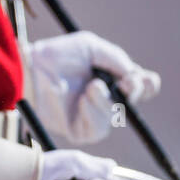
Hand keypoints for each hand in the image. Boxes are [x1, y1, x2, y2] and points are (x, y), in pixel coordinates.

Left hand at [25, 31, 160, 144]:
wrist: (32, 70)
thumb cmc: (58, 56)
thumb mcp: (91, 48)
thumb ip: (116, 59)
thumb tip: (135, 76)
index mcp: (112, 78)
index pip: (139, 86)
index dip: (147, 84)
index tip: (143, 78)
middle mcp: (104, 98)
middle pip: (133, 104)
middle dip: (134, 93)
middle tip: (128, 83)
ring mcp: (92, 116)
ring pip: (115, 116)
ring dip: (107, 101)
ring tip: (93, 87)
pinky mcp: (79, 132)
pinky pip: (98, 130)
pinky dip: (94, 113)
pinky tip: (83, 101)